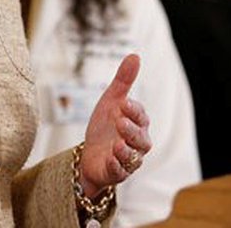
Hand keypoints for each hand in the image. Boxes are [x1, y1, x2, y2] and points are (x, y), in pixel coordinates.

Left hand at [79, 53, 151, 197]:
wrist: (89, 153)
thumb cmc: (105, 126)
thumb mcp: (111, 101)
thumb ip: (123, 81)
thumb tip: (135, 55)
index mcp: (138, 124)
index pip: (141, 117)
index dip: (134, 111)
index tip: (123, 103)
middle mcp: (137, 143)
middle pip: (141, 139)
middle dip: (131, 131)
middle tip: (120, 122)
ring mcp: (128, 160)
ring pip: (134, 158)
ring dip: (126, 151)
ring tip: (116, 144)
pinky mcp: (117, 173)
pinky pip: (120, 172)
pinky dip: (116, 166)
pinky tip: (109, 159)